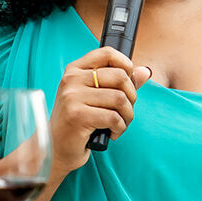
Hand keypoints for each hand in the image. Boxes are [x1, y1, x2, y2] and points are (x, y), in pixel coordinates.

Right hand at [50, 46, 152, 173]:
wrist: (56, 147)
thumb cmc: (78, 120)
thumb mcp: (96, 96)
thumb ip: (120, 83)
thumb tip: (145, 71)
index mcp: (75, 70)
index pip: (107, 53)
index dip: (126, 64)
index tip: (129, 81)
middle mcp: (72, 79)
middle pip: (120, 76)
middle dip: (131, 96)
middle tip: (125, 110)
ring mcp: (72, 97)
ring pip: (119, 98)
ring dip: (128, 115)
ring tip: (120, 124)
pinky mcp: (77, 116)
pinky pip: (113, 117)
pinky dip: (120, 128)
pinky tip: (112, 132)